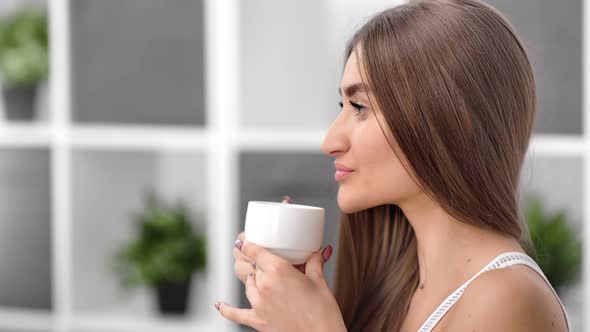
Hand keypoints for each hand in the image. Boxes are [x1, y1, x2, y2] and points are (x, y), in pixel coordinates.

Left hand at [217, 196, 346, 331]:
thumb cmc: (323, 312)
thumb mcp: (319, 281)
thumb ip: (315, 262)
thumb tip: (319, 251)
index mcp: (278, 270)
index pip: (254, 251)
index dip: (247, 244)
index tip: (245, 240)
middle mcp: (264, 284)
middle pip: (252, 267)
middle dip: (258, 263)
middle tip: (265, 260)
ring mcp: (259, 303)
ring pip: (247, 284)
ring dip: (252, 279)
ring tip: (260, 276)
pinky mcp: (257, 320)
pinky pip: (235, 314)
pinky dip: (226, 309)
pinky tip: (220, 304)